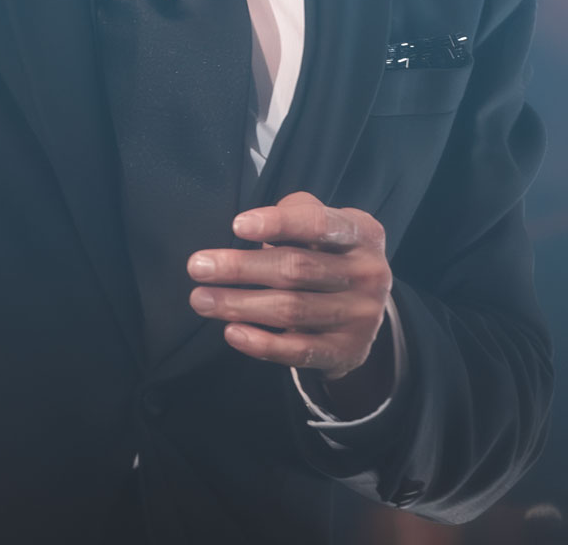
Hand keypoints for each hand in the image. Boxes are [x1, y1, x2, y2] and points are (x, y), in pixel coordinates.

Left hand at [187, 192, 393, 389]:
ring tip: (201, 299)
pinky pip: (298, 350)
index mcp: (364, 234)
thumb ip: (297, 214)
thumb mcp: (325, 227)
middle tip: (198, 266)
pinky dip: (262, 344)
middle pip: (296, 269)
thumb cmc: (329, 254)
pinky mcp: (347, 352)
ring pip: (291, 310)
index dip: (278, 223)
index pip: (319, 224)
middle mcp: (369, 273)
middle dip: (241, 268)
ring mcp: (361, 316)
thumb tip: (251, 227)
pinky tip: (232, 332)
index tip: (236, 226)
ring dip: (239, 305)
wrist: (364, 310)